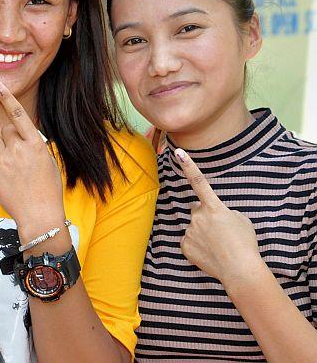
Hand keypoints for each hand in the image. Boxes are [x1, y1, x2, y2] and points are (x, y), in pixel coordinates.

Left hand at [0, 80, 63, 228]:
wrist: (38, 215)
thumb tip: (19, 133)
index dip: (7, 98)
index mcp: (36, 144)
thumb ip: (32, 144)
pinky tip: (2, 173)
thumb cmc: (47, 188)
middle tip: (19, 158)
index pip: (19, 115)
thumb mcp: (47, 160)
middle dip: (10, 139)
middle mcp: (18, 149)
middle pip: (6, 131)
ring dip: (1, 149)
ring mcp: (3, 160)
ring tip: (11, 167)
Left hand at [176, 148, 263, 285]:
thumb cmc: (245, 244)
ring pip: (195, 227)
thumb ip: (224, 213)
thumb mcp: (241, 221)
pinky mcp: (184, 245)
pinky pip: (190, 241)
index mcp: (213, 207)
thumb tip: (214, 216)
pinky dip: (198, 246)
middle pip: (197, 210)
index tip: (178, 152)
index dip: (188, 165)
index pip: (199, 181)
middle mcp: (198, 216)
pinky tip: (209, 254)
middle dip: (205, 217)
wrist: (239, 270)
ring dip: (203, 233)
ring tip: (219, 246)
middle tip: (220, 232)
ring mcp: (189, 230)